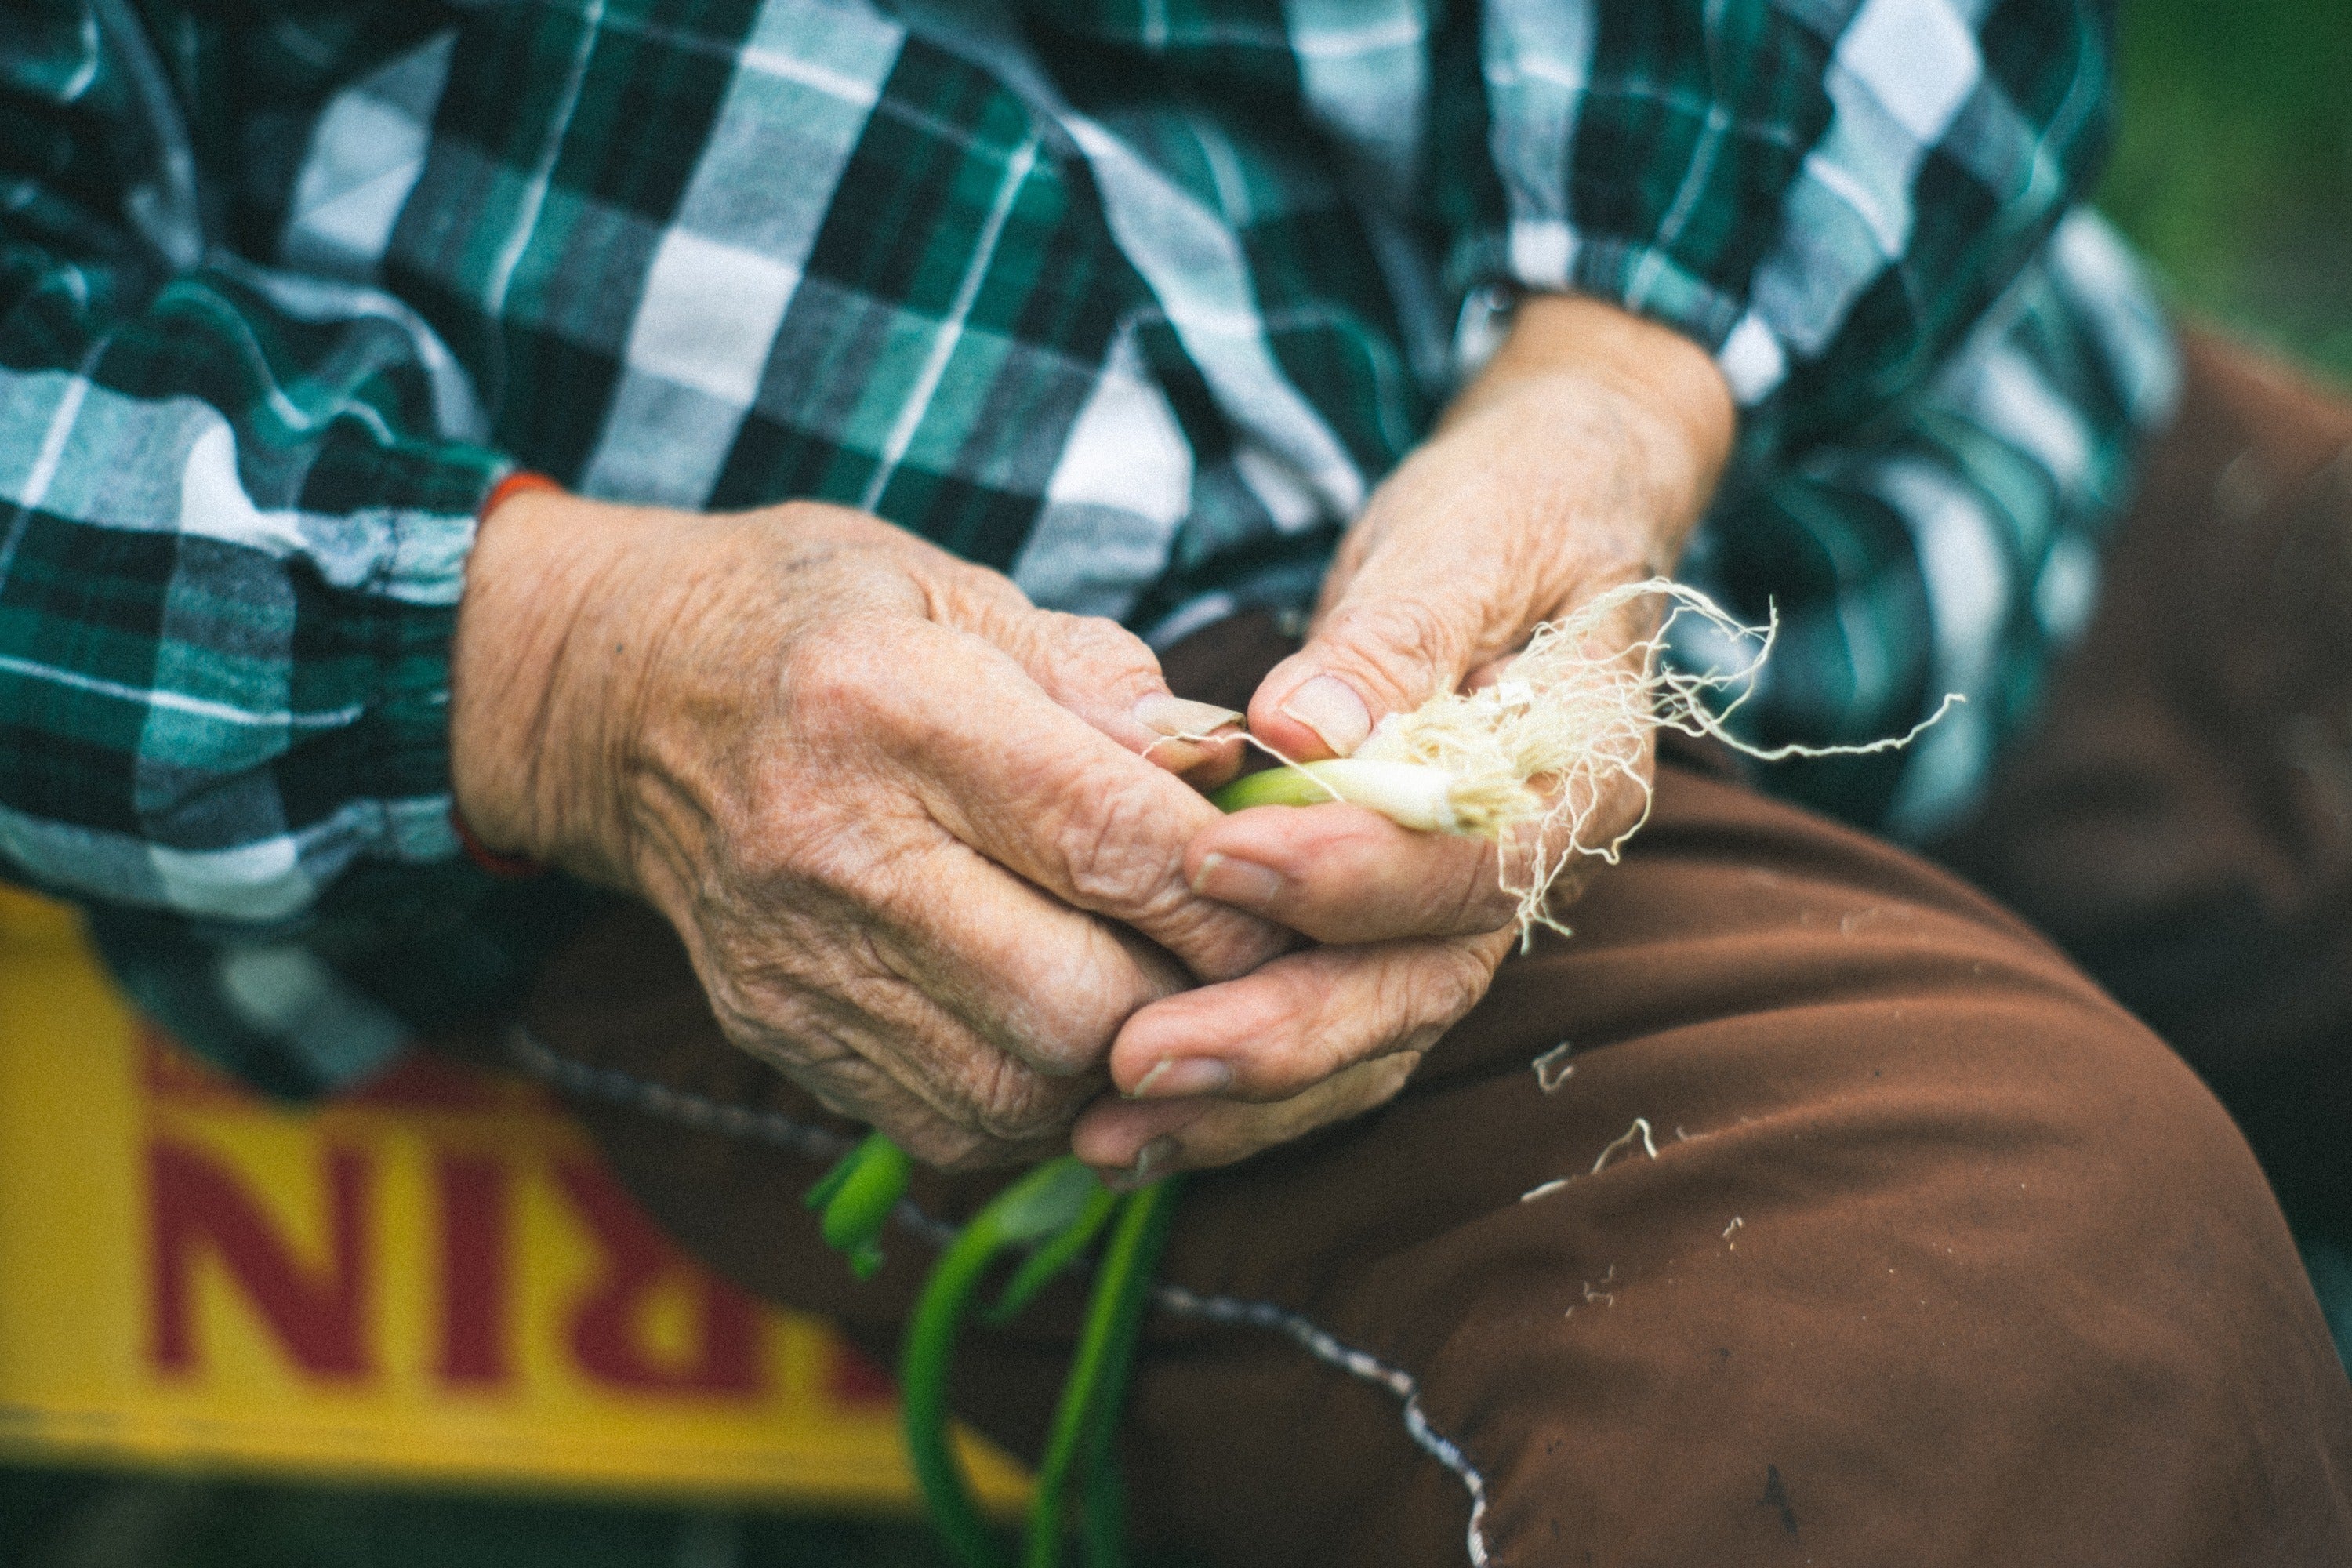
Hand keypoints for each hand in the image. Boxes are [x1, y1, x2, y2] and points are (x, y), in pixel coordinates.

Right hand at [450, 495, 1280, 1169]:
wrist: (620, 700)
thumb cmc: (821, 620)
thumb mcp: (962, 590)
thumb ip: (1107, 685)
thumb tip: (1238, 776)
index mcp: (890, 706)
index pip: (1107, 841)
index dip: (1232, 888)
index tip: (1301, 887)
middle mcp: (831, 852)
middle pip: (1073, 999)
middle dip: (1194, 994)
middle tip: (1243, 952)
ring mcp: (796, 965)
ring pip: (1022, 1088)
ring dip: (1127, 1060)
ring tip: (1161, 987)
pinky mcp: (782, 1039)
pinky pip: (955, 1123)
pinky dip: (1044, 1093)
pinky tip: (1067, 1025)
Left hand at [1072, 296, 1735, 1178]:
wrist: (1548, 518)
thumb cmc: (1510, 514)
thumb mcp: (1462, 542)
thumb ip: (1392, 640)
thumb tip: (1300, 730)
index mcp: (1578, 774)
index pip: (1470, 859)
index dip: (1348, 873)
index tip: (1215, 855)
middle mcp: (1529, 868)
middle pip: (1418, 988)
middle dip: (1275, 1035)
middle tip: (1135, 1061)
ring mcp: (1460, 911)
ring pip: (1370, 1036)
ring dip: (1242, 1095)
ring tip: (1108, 1132)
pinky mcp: (1393, 925)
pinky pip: (1329, 1021)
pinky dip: (1240, 1079)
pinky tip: (1133, 1122)